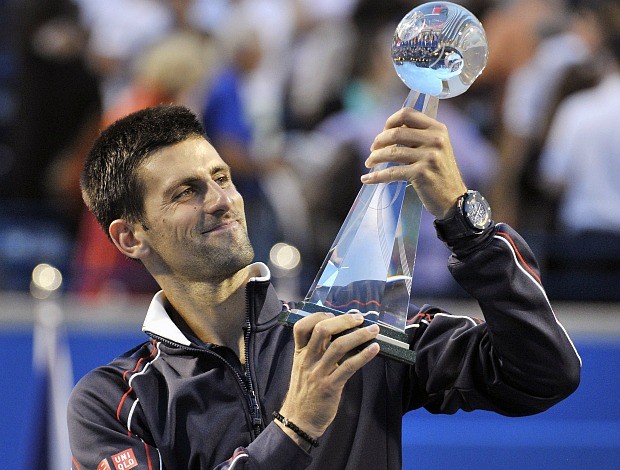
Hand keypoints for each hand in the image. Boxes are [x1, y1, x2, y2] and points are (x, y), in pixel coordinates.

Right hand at [277, 312, 379, 443]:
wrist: (299, 420)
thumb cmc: (305, 392)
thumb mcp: (303, 368)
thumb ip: (316, 351)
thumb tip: (340, 334)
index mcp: (300, 353)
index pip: (301, 326)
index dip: (318, 316)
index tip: (334, 314)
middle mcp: (307, 360)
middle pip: (323, 330)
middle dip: (344, 321)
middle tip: (359, 319)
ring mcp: (318, 373)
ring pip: (338, 346)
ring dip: (359, 335)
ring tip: (373, 331)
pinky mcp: (330, 387)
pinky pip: (349, 367)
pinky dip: (364, 356)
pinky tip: (374, 349)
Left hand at [361, 107, 466, 218]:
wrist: (453, 199)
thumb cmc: (439, 173)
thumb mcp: (436, 148)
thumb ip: (418, 136)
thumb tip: (388, 131)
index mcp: (438, 129)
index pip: (407, 114)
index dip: (390, 121)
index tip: (382, 133)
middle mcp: (435, 139)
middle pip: (396, 133)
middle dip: (378, 141)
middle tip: (372, 150)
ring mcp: (429, 156)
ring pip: (391, 152)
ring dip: (375, 158)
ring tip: (369, 163)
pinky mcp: (421, 173)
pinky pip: (391, 172)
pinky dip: (376, 176)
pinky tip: (367, 179)